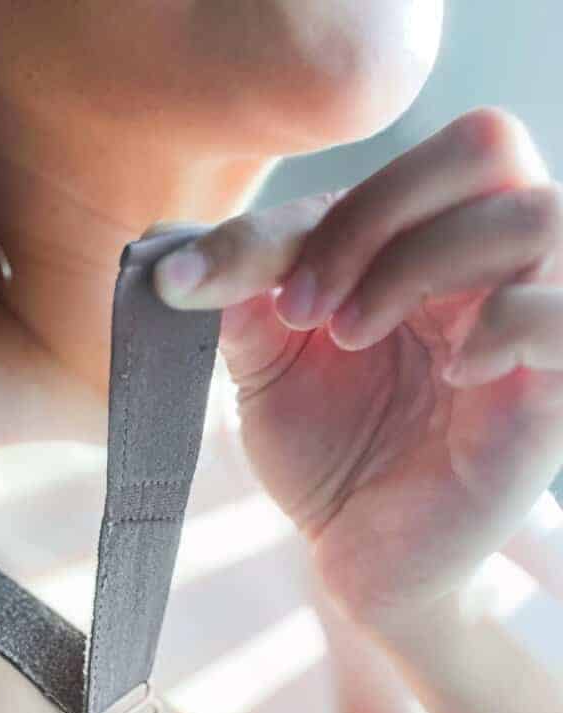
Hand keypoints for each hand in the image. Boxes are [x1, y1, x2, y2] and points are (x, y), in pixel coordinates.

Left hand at [150, 106, 562, 631]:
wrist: (360, 556)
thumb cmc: (328, 456)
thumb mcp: (268, 370)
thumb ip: (247, 299)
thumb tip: (196, 252)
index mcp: (428, 246)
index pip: (401, 167)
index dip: (301, 213)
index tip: (206, 281)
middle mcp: (491, 270)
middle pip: (487, 146)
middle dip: (375, 215)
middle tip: (305, 308)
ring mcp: (532, 325)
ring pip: (533, 217)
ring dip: (421, 265)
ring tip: (352, 338)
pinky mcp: (553, 391)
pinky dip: (504, 323)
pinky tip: (449, 373)